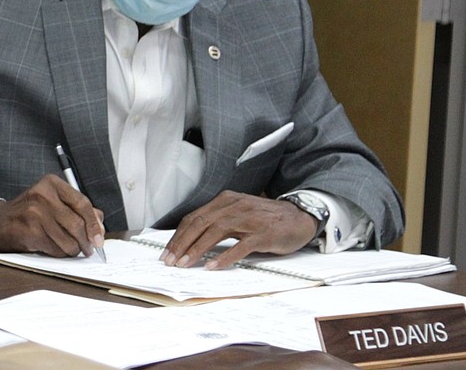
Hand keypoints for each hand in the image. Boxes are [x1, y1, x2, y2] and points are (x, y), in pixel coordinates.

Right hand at [0, 174, 104, 257]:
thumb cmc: (30, 212)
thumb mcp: (52, 201)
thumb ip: (77, 208)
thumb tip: (100, 225)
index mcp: (52, 184)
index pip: (82, 203)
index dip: (94, 223)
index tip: (99, 238)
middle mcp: (43, 195)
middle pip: (76, 223)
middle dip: (86, 240)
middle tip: (89, 249)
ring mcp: (35, 213)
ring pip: (67, 239)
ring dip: (74, 250)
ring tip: (73, 250)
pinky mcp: (29, 231)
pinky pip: (55, 248)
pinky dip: (60, 253)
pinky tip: (57, 250)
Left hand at [161, 190, 316, 269]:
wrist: (298, 216)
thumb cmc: (265, 218)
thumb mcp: (238, 213)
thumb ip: (219, 221)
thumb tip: (192, 240)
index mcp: (225, 200)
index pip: (194, 217)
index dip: (178, 235)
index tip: (167, 252)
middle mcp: (234, 206)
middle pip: (200, 223)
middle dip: (182, 243)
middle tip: (170, 261)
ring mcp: (248, 219)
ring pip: (215, 232)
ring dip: (197, 249)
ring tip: (185, 264)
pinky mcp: (262, 233)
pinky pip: (240, 246)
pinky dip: (224, 256)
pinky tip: (213, 266)